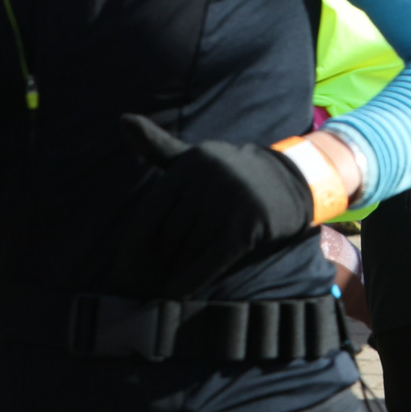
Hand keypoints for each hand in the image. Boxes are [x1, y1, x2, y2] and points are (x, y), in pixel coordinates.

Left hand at [109, 115, 314, 297]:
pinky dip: (190, 281)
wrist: (288, 184)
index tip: (127, 271)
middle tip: (151, 281)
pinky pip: (210, 261)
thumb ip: (157, 146)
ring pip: (187, 251)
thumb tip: (122, 120)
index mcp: (189, 163)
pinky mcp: (248, 224)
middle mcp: (209, 178)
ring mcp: (231, 200)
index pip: (149, 216)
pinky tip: (178, 292)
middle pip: (168, 236)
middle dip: (159, 262)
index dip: (136, 247)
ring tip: (169, 283)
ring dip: (175, 273)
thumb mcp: (194, 160)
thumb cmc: (226, 179)